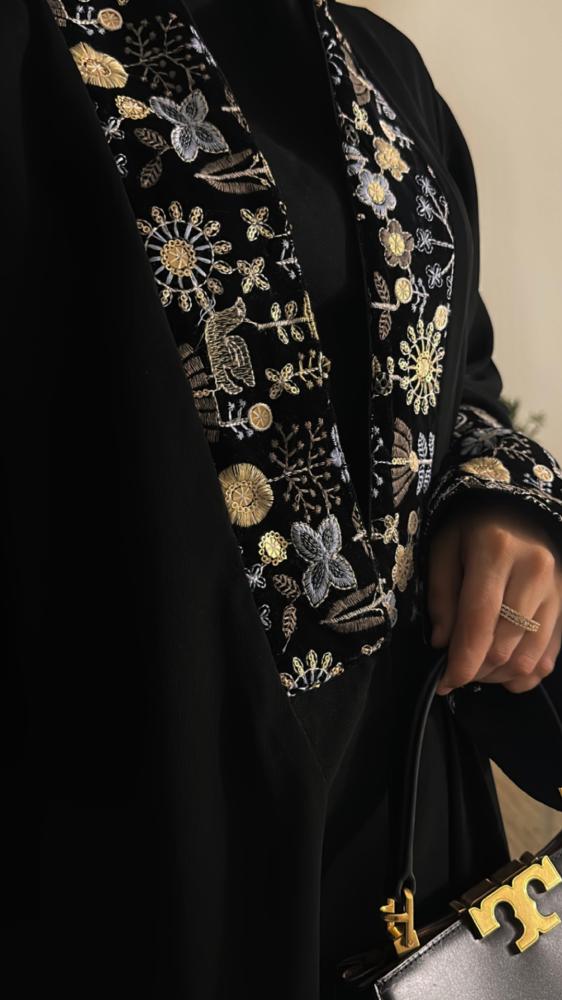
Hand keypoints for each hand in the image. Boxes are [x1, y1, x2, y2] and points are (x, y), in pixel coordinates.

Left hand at [426, 498, 561, 694]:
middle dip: (476, 670)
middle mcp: (534, 571)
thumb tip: (442, 643)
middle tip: (455, 671)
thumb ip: (441, 595)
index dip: (462, 660)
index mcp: (496, 551)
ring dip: (498, 675)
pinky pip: (550, 655)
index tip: (444, 682)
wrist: (516, 506)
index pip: (479, 621)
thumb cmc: (471, 527)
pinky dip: (525, 674)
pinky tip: (504, 672)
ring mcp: (557, 589)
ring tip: (477, 669)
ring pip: (529, 657)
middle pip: (504, 645)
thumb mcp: (444, 548)